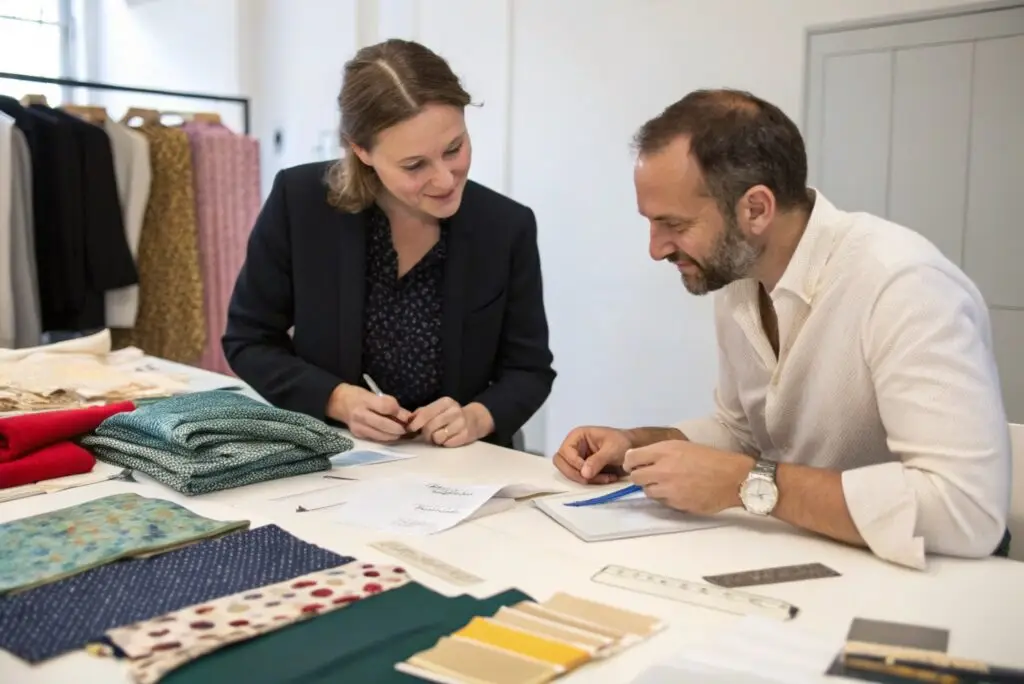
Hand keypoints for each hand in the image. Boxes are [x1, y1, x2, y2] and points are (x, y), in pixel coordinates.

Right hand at [327, 383, 411, 442]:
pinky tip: (391, 435)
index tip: (407, 415)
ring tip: (401, 432)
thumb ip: (389, 404)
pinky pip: (376, 438)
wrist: (337, 402)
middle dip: (399, 428)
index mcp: (365, 400)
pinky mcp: (358, 434)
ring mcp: (358, 426)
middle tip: (407, 428)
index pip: (386, 407)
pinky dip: (386, 437)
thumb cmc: (358, 395)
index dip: (399, 412)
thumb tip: (407, 415)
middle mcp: (360, 414)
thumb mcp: (373, 394)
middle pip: (385, 424)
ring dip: (394, 435)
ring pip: (381, 435)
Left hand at [407, 398, 491, 446]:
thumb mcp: (438, 408)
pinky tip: (449, 438)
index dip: (415, 423)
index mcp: (445, 402)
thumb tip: (408, 420)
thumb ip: (422, 412)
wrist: (474, 420)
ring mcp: (461, 423)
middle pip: (430, 427)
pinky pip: (447, 444)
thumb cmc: (450, 415)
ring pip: (437, 437)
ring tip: (440, 435)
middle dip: (425, 434)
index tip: (410, 429)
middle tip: (428, 434)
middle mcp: (454, 411)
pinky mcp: (465, 435)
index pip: (426, 413)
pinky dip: (445, 443)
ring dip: (436, 439)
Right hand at [552, 426, 631, 484]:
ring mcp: (576, 458)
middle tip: (592, 478)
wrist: (634, 448)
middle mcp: (573, 447)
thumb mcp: (612, 449)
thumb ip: (598, 460)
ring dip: (584, 479)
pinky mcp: (582, 469)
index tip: (589, 471)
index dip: (575, 464)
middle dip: (575, 473)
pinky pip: (579, 478)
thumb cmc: (623, 443)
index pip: (565, 452)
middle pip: (560, 462)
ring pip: (568, 473)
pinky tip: (607, 479)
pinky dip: (591, 482)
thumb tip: (584, 474)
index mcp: (577, 436)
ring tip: (605, 478)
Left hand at [624, 440, 753, 514]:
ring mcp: (668, 488)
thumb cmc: (710, 458)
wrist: (733, 478)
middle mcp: (662, 469)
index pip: (631, 458)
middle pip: (635, 477)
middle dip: (640, 477)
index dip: (631, 462)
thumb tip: (639, 460)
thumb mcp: (683, 446)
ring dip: (653, 488)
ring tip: (668, 484)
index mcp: (664, 451)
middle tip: (650, 476)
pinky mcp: (676, 503)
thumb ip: (660, 453)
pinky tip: (680, 492)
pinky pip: (662, 501)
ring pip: (647, 491)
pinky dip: (667, 498)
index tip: (634, 465)